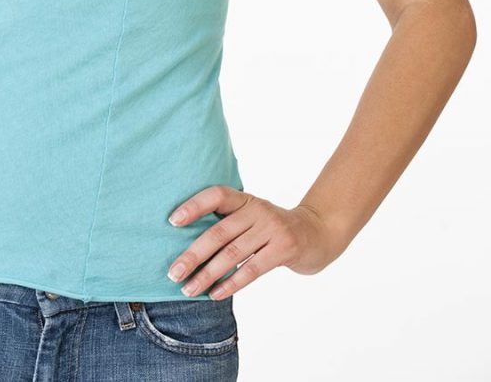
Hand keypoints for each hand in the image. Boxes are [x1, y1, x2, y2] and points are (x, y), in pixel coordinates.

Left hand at [165, 186, 343, 298]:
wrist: (318, 233)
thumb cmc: (274, 229)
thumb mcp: (254, 216)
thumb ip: (230, 223)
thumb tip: (188, 247)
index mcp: (246, 199)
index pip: (216, 195)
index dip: (194, 206)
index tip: (172, 221)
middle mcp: (258, 210)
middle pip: (219, 232)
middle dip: (193, 254)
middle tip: (173, 273)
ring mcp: (272, 229)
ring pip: (232, 254)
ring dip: (207, 274)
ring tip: (188, 289)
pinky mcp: (284, 249)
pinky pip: (251, 269)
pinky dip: (230, 283)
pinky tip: (214, 294)